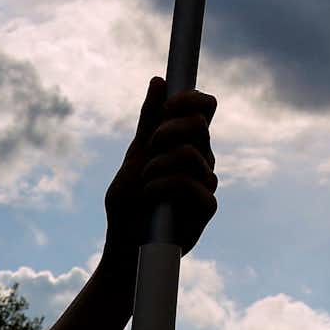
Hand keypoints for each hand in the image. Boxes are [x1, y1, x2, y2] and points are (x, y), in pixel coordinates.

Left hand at [103, 74, 218, 255]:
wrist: (123, 249)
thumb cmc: (128, 205)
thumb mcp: (134, 157)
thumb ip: (148, 122)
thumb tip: (158, 80)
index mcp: (187, 143)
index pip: (204, 107)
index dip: (190, 98)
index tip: (167, 106)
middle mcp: (201, 159)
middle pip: (201, 124)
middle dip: (171, 128)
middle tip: (152, 144)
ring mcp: (206, 183)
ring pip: (192, 153)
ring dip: (160, 164)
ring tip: (144, 181)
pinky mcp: (207, 208)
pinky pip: (193, 184)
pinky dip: (165, 185)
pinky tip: (150, 195)